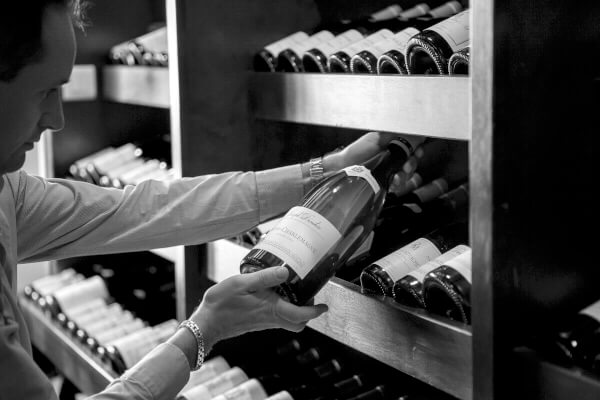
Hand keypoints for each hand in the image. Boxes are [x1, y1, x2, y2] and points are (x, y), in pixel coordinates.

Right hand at [189, 266, 327, 350]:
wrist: (206, 324)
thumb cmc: (221, 304)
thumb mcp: (242, 283)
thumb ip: (265, 277)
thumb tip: (286, 272)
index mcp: (271, 310)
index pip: (300, 315)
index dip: (315, 311)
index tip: (324, 306)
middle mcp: (270, 319)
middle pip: (298, 323)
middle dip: (308, 313)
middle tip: (310, 297)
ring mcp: (264, 322)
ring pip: (288, 321)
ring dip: (296, 310)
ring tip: (295, 291)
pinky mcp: (257, 322)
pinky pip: (277, 319)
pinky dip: (283, 309)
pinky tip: (275, 294)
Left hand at [323, 131, 423, 193]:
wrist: (344, 167)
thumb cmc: (358, 151)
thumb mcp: (378, 139)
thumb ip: (396, 135)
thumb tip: (413, 132)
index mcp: (392, 144)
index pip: (412, 147)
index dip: (417, 150)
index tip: (417, 152)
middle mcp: (392, 157)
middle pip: (412, 161)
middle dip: (412, 164)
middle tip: (406, 166)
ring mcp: (390, 170)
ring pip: (406, 174)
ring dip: (405, 175)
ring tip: (397, 176)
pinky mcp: (385, 181)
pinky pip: (398, 184)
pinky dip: (398, 183)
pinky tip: (393, 182)